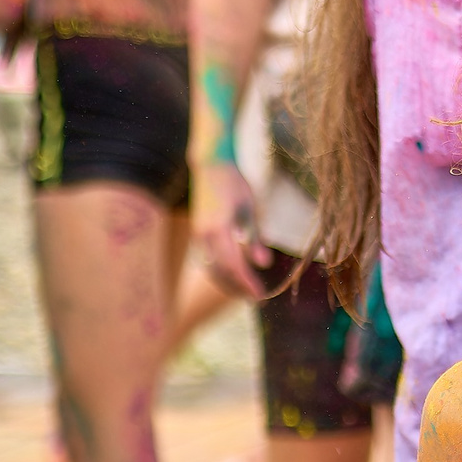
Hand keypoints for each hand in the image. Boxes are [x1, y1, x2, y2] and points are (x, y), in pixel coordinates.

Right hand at [192, 160, 271, 299]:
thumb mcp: (250, 208)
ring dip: (228, 280)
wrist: (209, 165)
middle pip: (222, 270)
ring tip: (245, 289)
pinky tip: (233, 272)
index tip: (260, 295)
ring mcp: (198, 234)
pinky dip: (220, 268)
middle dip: (239, 285)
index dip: (247, 282)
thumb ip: (256, 237)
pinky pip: (208, 258)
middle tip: (256, 296)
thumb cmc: (234, 183)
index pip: (235, 264)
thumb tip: (264, 264)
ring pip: (212, 266)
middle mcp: (205, 235)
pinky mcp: (197, 232)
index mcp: (220, 228)